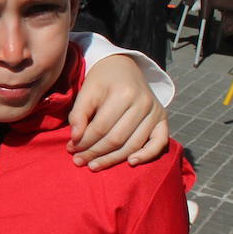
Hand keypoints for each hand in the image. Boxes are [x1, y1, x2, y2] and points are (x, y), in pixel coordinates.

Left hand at [69, 53, 168, 169]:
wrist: (124, 67)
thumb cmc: (102, 81)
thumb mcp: (86, 91)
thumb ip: (79, 114)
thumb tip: (75, 138)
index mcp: (123, 93)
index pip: (101, 127)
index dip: (84, 141)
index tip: (70, 149)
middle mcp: (143, 103)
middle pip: (116, 138)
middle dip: (94, 152)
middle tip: (78, 161)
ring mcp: (155, 111)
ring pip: (133, 144)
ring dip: (112, 159)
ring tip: (93, 165)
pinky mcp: (162, 118)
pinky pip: (160, 142)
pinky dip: (147, 155)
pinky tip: (131, 163)